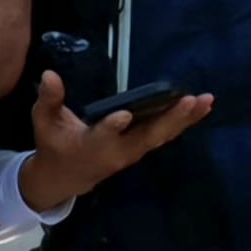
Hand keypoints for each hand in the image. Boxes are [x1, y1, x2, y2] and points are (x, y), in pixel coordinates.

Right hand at [17, 71, 212, 213]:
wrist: (67, 177)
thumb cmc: (55, 144)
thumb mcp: (44, 122)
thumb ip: (48, 100)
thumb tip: (50, 74)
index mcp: (91, 146)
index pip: (103, 136)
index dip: (113, 127)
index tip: (124, 115)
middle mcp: (118, 152)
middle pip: (147, 136)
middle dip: (169, 119)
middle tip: (190, 101)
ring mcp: (134, 152)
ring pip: (162, 136)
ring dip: (185, 119)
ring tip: (206, 101)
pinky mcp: (143, 147)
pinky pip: (166, 135)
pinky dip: (184, 122)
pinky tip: (202, 106)